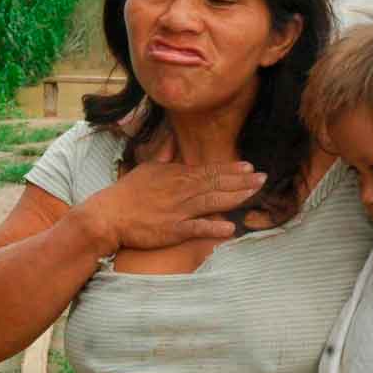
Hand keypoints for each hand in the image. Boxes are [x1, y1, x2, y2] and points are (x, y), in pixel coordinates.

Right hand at [83, 139, 265, 250]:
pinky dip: (213, 227)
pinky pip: (196, 227)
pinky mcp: (172, 230)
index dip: (231, 169)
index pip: (209, 170)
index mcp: (176, 175)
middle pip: (216, 183)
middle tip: (264, 178)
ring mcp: (178, 210)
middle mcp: (181, 190)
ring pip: (212, 201)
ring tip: (255, 194)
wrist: (108, 214)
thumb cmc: (127, 193)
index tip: (250, 167)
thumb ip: (164, 156)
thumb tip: (171, 142)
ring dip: (236, 197)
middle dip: (242, 181)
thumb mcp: (147, 168)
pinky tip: (230, 228)